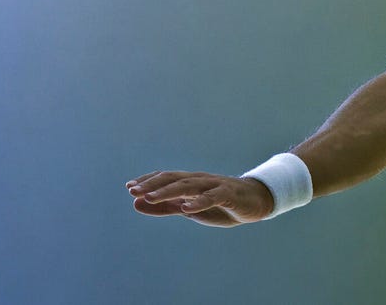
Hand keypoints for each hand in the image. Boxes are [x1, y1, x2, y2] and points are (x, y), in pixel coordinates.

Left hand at [126, 171, 274, 227]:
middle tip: (134, 191)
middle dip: (152, 185)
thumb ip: (165, 207)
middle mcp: (200, 180)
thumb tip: (136, 204)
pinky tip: (186, 209)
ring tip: (151, 197)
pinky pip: (211, 196)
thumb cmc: (221, 204)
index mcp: (190, 182)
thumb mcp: (189, 208)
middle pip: (173, 179)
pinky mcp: (228, 194)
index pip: (165, 177)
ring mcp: (214, 185)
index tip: (130, 188)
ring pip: (188, 186)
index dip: (148, 181)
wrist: (255, 202)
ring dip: (167, 191)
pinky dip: (198, 202)